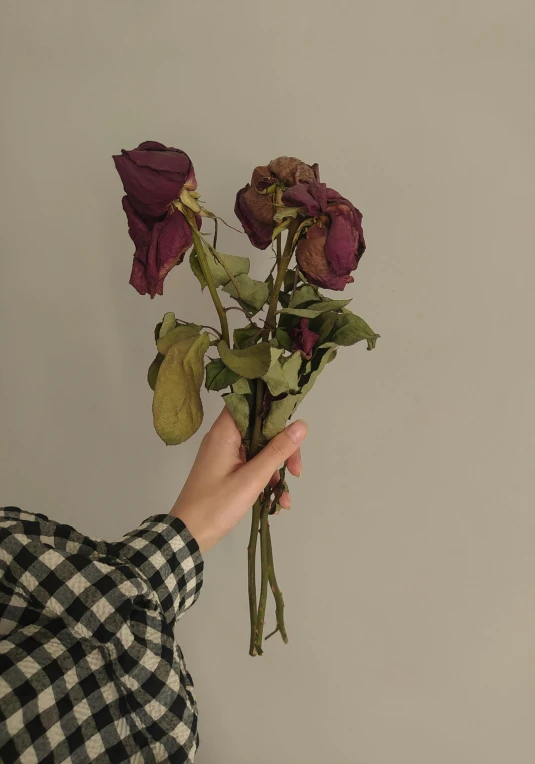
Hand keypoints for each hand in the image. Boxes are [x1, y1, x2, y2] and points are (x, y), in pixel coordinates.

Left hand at [170, 406, 307, 552]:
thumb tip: (301, 425)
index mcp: (224, 432)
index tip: (293, 426)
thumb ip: (277, 450)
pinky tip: (276, 501)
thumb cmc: (217, 504)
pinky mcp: (226, 470)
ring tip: (285, 496)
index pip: (250, 402)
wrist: (189, 534)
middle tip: (296, 471)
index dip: (272, 408)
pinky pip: (252, 465)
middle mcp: (224, 438)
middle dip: (282, 449)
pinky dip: (265, 479)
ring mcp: (225, 455)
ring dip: (276, 469)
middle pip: (260, 429)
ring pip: (259, 450)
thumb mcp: (252, 478)